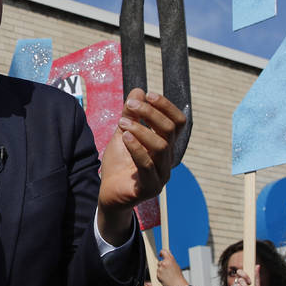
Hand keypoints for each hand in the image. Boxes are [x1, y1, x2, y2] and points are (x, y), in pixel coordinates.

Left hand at [97, 90, 185, 237]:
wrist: (108, 195)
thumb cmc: (118, 165)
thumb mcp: (122, 134)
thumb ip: (130, 115)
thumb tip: (138, 91)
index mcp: (166, 146)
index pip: (177, 122)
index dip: (166, 106)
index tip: (147, 95)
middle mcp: (168, 160)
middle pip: (170, 130)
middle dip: (150, 113)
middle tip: (129, 105)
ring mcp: (161, 175)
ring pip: (161, 146)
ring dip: (141, 130)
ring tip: (123, 123)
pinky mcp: (150, 188)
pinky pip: (147, 165)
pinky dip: (137, 148)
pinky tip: (125, 137)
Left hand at [157, 249, 185, 285]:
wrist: (178, 284)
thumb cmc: (178, 275)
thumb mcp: (176, 264)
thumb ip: (170, 259)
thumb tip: (167, 253)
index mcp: (169, 259)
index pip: (163, 251)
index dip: (161, 253)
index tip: (160, 255)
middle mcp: (164, 263)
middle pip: (160, 261)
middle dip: (162, 265)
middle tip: (167, 269)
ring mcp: (160, 269)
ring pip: (158, 268)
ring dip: (161, 270)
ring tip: (167, 274)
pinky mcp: (158, 274)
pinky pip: (158, 273)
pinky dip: (160, 275)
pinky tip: (166, 277)